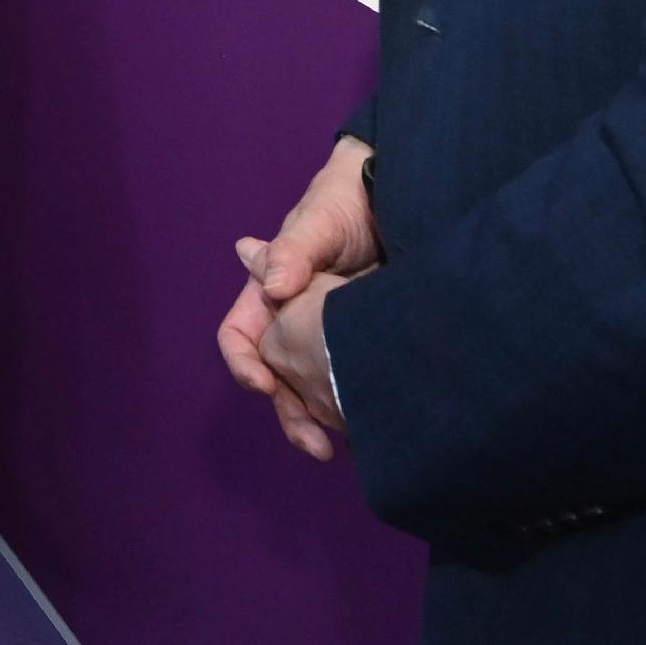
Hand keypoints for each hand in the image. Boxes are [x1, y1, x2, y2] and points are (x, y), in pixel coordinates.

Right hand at [218, 136, 379, 457]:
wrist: (406, 194)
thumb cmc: (348, 199)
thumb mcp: (320, 221)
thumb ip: (295, 251)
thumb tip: (272, 286)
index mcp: (269, 291)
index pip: (240, 336)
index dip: (244, 364)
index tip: (264, 384)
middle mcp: (294, 320)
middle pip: (277, 377)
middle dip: (289, 413)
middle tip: (315, 444)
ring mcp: (331, 336)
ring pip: (313, 389)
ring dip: (320, 422)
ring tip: (337, 450)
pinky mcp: (366, 346)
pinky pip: (351, 384)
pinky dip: (354, 409)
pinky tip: (371, 428)